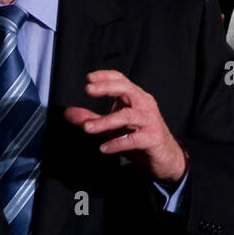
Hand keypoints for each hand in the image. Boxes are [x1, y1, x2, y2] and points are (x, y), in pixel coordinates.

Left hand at [63, 70, 186, 182]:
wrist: (165, 158)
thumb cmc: (138, 138)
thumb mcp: (111, 127)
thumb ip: (91, 118)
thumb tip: (68, 113)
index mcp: (135, 97)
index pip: (121, 80)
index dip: (105, 76)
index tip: (88, 78)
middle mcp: (144, 104)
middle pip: (126, 89)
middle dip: (107, 87)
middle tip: (88, 90)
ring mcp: (149, 121)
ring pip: (128, 116)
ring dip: (106, 121)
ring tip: (87, 128)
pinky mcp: (152, 139)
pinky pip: (133, 139)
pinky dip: (117, 143)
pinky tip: (103, 148)